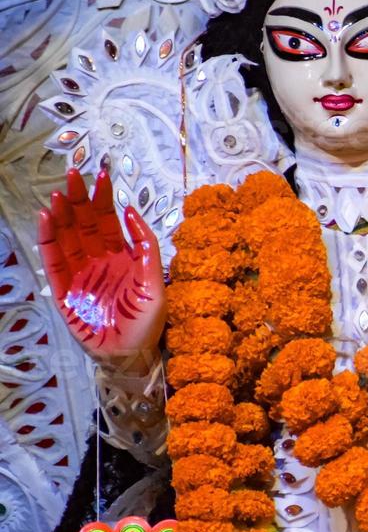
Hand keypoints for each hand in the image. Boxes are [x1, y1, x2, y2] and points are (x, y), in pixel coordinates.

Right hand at [38, 168, 163, 364]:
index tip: (102, 176)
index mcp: (123, 257)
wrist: (130, 355)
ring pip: (67, 236)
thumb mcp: (156, 282)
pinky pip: (53, 260)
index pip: (110, 221)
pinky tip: (47, 218)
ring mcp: (79, 273)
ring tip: (59, 194)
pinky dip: (48, 239)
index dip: (104, 199)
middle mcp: (99, 260)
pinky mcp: (63, 289)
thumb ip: (146, 247)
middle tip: (74, 175)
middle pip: (85, 223)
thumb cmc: (147, 322)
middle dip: (79, 199)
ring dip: (62, 214)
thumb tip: (132, 212)